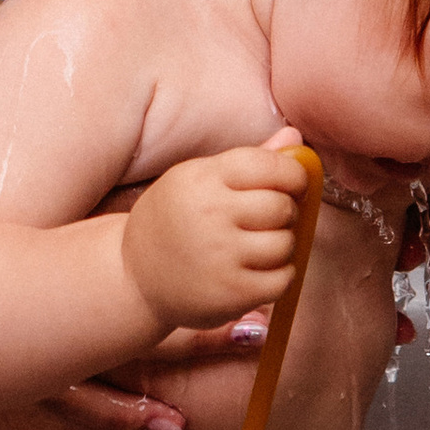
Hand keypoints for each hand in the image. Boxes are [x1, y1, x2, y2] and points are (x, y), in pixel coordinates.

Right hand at [122, 142, 311, 336]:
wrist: (134, 276)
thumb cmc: (174, 220)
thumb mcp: (198, 179)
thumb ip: (249, 160)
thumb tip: (295, 135)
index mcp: (202, 179)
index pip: (268, 165)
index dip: (294, 174)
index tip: (294, 185)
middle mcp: (209, 215)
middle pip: (281, 207)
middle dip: (287, 212)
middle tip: (271, 219)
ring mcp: (220, 257)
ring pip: (285, 244)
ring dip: (283, 245)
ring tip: (262, 245)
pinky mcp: (231, 293)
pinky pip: (282, 279)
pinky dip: (281, 275)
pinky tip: (261, 270)